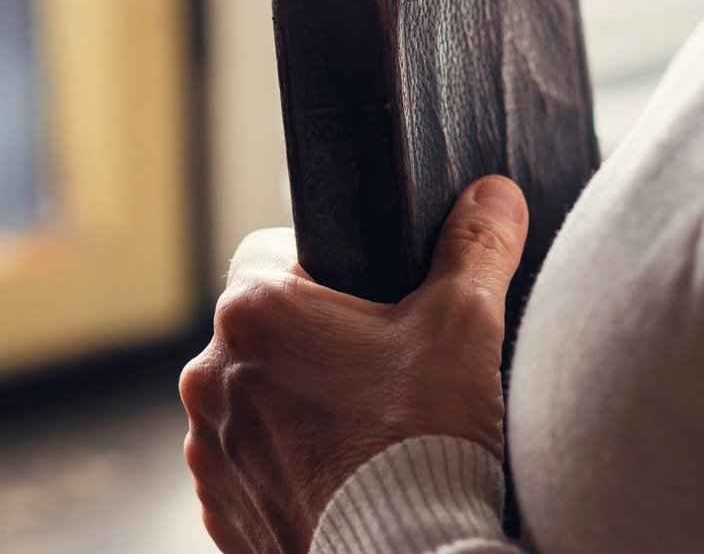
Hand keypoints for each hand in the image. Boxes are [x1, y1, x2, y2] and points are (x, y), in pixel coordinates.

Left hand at [179, 175, 528, 553]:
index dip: (320, 265)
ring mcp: (209, 449)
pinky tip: (338, 478)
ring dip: (288, 406)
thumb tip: (493, 194)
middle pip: (259, 329)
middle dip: (309, 341)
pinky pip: (245, 467)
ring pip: (248, 399)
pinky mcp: (222, 509)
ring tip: (359, 430)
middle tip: (375, 369)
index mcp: (254, 312)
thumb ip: (475, 247)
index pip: (270, 251)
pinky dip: (282, 467)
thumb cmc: (425, 441)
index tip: (363, 298)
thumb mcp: (463, 326)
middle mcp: (210, 376)